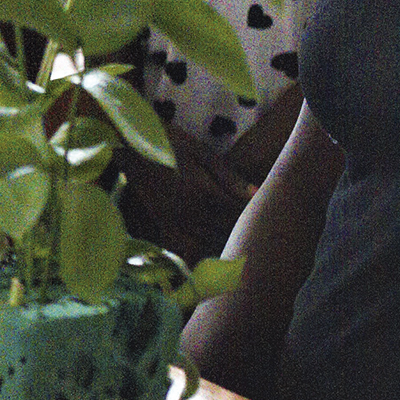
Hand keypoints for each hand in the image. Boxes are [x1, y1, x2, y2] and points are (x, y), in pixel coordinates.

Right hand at [135, 124, 255, 259]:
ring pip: (208, 242)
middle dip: (246, 236)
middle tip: (265, 244)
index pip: (239, 213)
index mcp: (203, 192)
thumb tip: (257, 195)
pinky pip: (185, 245)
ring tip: (245, 253)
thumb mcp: (201, 152)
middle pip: (226, 231)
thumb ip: (229, 176)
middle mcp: (189, 212)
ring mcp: (174, 220)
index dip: (257, 218)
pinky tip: (212, 258)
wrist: (127, 144)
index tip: (273, 223)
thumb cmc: (168, 142)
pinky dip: (201, 253)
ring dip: (227, 247)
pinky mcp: (162, 222)